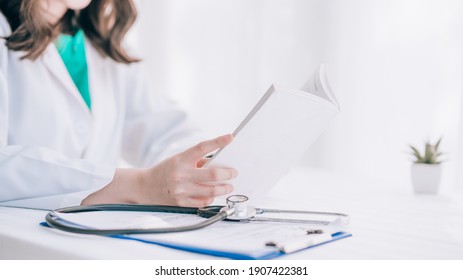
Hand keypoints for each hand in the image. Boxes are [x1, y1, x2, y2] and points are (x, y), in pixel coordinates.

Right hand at [82, 134, 236, 206]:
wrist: (144, 187)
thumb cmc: (165, 171)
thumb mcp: (178, 160)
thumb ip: (197, 161)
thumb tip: (219, 162)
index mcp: (181, 159)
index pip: (202, 147)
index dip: (218, 141)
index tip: (230, 137)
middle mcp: (181, 174)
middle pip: (212, 174)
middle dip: (228, 173)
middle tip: (234, 172)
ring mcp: (181, 190)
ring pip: (211, 190)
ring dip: (224, 188)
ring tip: (228, 185)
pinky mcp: (181, 202)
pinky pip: (203, 201)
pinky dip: (211, 197)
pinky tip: (213, 194)